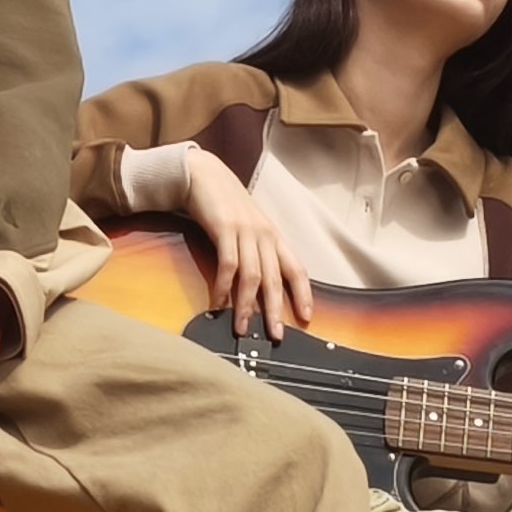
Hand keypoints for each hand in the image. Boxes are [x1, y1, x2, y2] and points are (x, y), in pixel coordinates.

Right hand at [184, 154, 314, 340]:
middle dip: (276, 309)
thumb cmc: (226, 204)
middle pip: (276, 278)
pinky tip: (218, 303)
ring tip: (242, 328)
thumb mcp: (249, 226)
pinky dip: (223, 287)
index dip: (304, 293)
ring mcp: (245, 231)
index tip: (307, 317)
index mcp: (274, 236)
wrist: (204, 175)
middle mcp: (264, 235)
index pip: (297, 268)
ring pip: (252, 276)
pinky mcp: (224, 229)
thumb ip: (256, 250)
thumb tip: (259, 284)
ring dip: (247, 305)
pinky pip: (227, 265)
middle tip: (275, 336)